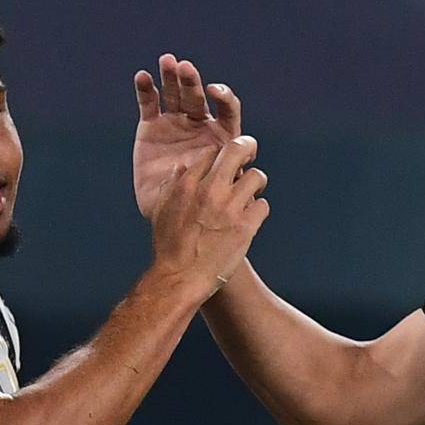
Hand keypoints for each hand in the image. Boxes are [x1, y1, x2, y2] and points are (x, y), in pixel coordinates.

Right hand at [133, 53, 241, 218]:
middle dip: (192, 82)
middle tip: (186, 69)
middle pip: (198, 97)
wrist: (169, 216)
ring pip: (174, 94)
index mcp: (221, 136)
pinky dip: (146, 89)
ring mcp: (175, 123)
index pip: (227, 109)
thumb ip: (225, 176)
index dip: (223, 97)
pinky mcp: (152, 126)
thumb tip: (239, 167)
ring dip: (171, 77)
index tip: (214, 91)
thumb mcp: (215, 193)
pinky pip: (149, 103)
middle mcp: (200, 124)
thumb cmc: (199, 206)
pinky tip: (142, 77)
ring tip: (167, 61)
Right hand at [150, 135, 268, 299]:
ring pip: (257, 177)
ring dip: (256, 183)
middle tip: (250, 151)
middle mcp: (209, 191)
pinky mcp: (246, 227)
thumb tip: (181, 166)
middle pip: (236, 150)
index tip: (224, 159)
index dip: (220, 153)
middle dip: (246, 147)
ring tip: (252, 192)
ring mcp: (229, 208)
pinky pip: (263, 205)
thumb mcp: (161, 210)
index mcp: (187, 185)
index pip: (211, 152)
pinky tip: (250, 217)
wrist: (181, 278)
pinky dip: (258, 210)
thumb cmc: (169, 246)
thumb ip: (171, 184)